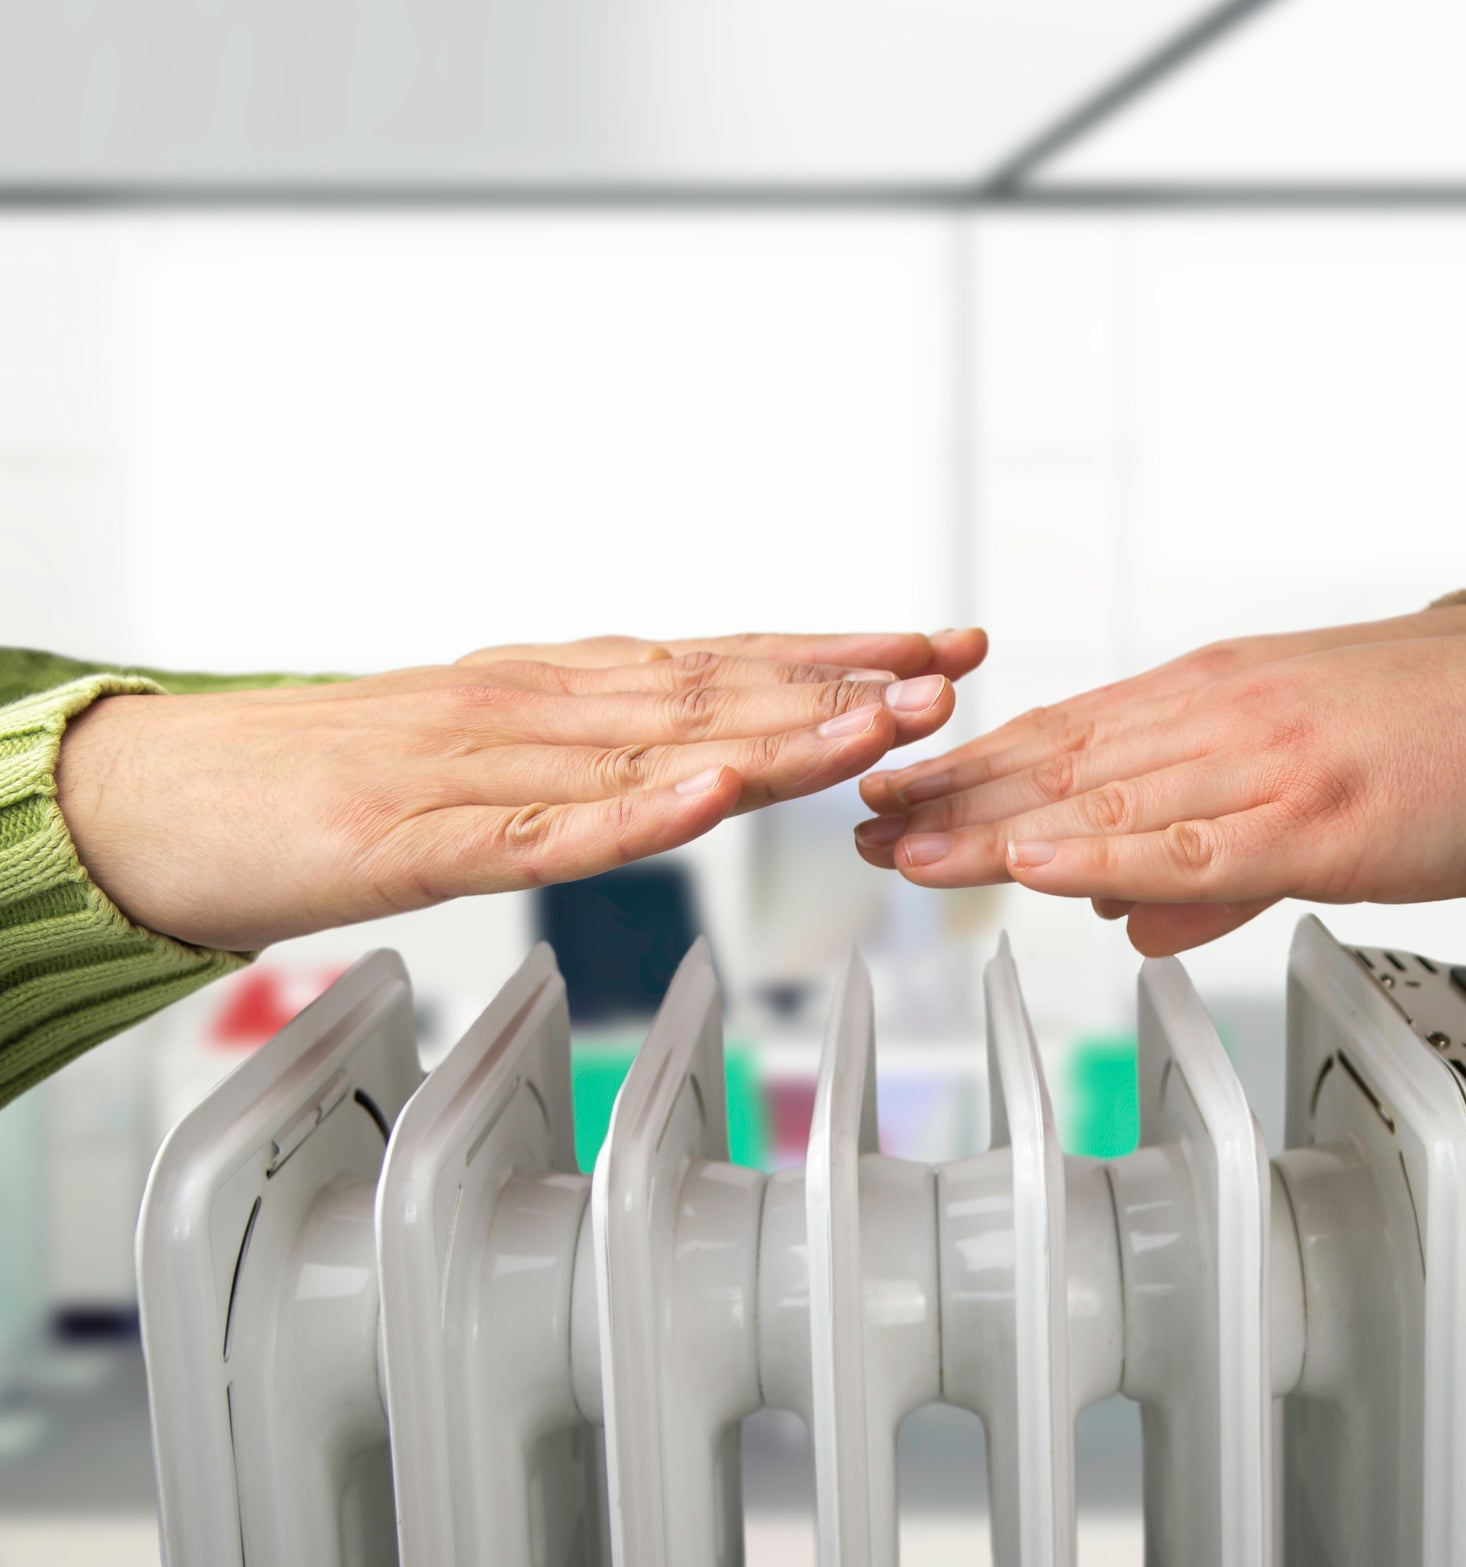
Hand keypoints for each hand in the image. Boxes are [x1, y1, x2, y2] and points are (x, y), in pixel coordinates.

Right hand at [57, 629, 984, 950]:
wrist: (172, 799)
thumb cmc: (332, 784)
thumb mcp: (491, 757)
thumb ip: (596, 754)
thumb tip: (706, 754)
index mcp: (558, 689)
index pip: (724, 660)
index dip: (838, 654)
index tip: (934, 649)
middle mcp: (537, 705)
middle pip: (715, 688)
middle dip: (846, 682)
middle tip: (951, 674)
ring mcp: (484, 766)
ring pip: (652, 743)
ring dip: (778, 732)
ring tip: (881, 722)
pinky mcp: (423, 836)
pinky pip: (545, 827)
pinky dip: (634, 810)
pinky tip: (709, 795)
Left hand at [855, 620, 1465, 955]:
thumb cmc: (1464, 741)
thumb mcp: (1320, 791)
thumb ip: (1215, 861)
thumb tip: (1128, 916)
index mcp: (1221, 695)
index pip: (1067, 732)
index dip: (972, 765)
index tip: (896, 788)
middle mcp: (1227, 711)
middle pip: (1060, 758)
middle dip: (951, 792)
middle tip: (858, 815)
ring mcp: (1270, 757)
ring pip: (1103, 795)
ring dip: (993, 824)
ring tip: (903, 846)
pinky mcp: (1323, 814)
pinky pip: (1197, 841)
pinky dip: (1110, 852)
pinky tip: (1039, 863)